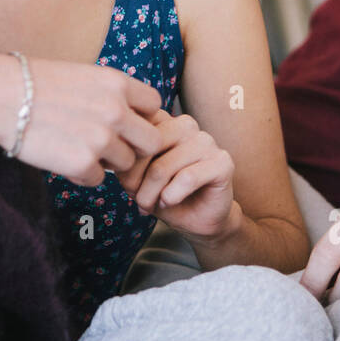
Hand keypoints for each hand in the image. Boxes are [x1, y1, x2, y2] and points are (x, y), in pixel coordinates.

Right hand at [0, 52, 163, 187]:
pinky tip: (63, 160)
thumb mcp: (82, 74)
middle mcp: (117, 111)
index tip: (124, 123)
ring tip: (79, 149)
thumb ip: (110, 94)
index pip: (155, 106)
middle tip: (111, 146)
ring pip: (126, 164)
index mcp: (118, 83)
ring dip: (107, 162)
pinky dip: (83, 175)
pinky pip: (98, 179)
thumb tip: (131, 117)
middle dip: (134, 146)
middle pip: (151, 142)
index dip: (141, 117)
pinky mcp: (82, 163)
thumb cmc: (35, 83)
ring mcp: (102, 139)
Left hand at [116, 108, 236, 241]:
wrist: (197, 219)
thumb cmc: (165, 194)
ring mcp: (206, 141)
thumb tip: (117, 161)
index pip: (135, 130)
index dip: (124, 160)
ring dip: (151, 193)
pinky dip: (172, 196)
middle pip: (147, 148)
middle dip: (134, 179)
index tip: (124, 181)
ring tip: (150, 205)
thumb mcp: (137, 178)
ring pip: (164, 166)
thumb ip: (126, 163)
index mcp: (164, 121)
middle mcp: (185, 125)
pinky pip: (187, 178)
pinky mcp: (222, 162)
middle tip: (135, 198)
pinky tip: (169, 202)